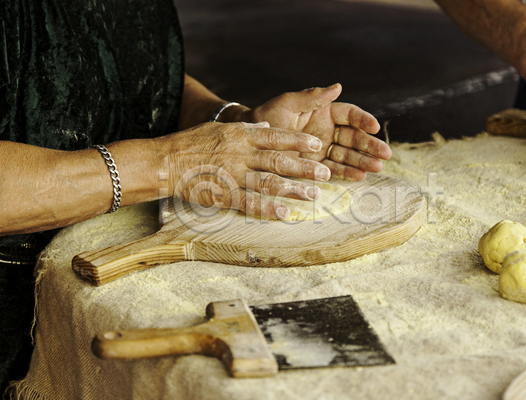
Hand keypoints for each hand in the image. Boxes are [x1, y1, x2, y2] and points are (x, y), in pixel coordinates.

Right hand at [154, 122, 329, 218]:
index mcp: (240, 135)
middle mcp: (240, 154)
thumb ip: (246, 129)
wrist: (165, 161)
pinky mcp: (224, 194)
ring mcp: (232, 175)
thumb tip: (267, 126)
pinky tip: (285, 213)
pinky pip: (249, 202)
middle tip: (325, 173)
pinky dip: (268, 208)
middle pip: (277, 160)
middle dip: (304, 167)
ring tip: (314, 194)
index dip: (297, 141)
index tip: (316, 145)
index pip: (275, 137)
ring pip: (268, 182)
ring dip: (293, 189)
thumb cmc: (192, 143)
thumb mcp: (220, 128)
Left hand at [246, 84, 391, 180]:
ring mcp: (322, 149)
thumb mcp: (287, 104)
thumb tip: (337, 86)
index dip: (363, 120)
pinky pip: (334, 169)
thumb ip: (311, 97)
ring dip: (364, 160)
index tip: (374, 127)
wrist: (250, 141)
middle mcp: (326, 130)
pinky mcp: (316, 166)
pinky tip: (361, 175)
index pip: (349, 115)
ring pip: (348, 154)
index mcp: (323, 112)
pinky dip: (348, 172)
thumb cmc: (267, 117)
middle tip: (385, 153)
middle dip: (370, 145)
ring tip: (378, 167)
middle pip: (354, 137)